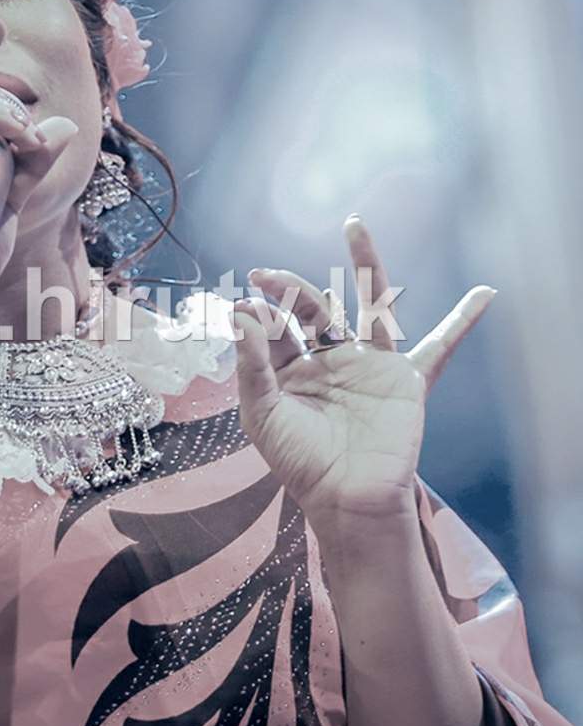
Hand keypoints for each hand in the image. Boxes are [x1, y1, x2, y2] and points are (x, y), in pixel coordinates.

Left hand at [232, 215, 495, 530]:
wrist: (347, 499)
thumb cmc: (300, 463)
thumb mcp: (262, 413)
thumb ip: (252, 363)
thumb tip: (241, 311)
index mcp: (292, 369)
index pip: (275, 327)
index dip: (259, 314)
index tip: (244, 304)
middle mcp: (330, 359)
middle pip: (314, 308)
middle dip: (290, 288)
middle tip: (264, 273)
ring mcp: (369, 364)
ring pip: (369, 304)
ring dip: (365, 264)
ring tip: (354, 225)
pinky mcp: (404, 379)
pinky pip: (439, 346)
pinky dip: (463, 322)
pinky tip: (485, 295)